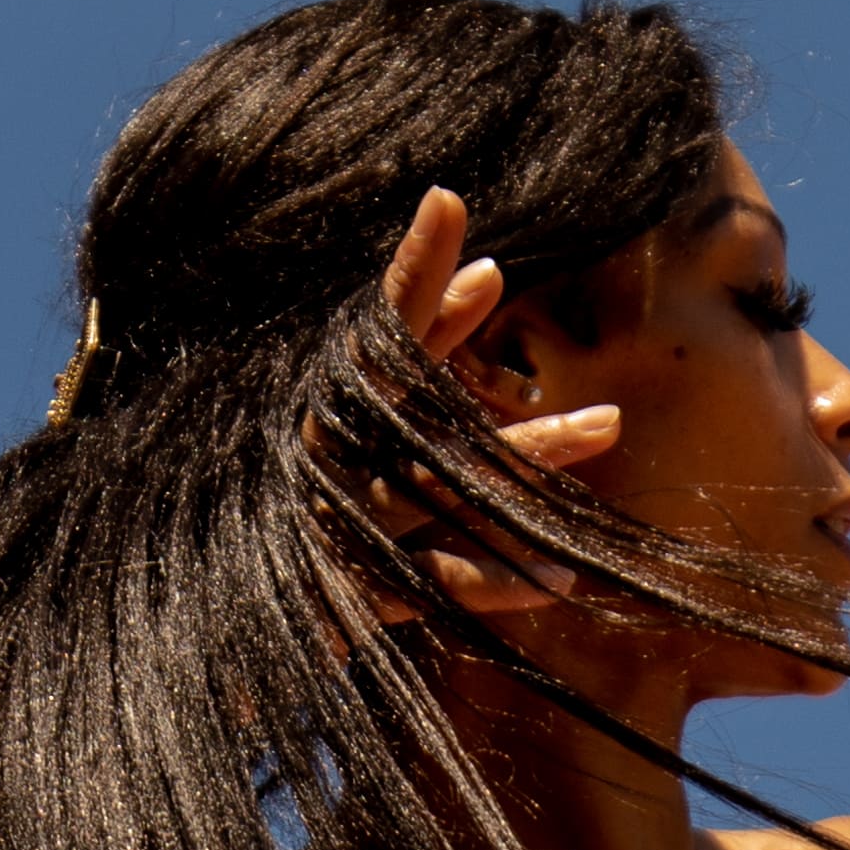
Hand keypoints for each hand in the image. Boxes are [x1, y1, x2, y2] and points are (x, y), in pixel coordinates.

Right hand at [325, 186, 620, 626]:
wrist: (241, 637)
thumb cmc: (306, 545)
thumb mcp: (356, 452)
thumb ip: (414, 374)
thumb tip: (486, 274)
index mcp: (338, 424)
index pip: (381, 339)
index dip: (417, 281)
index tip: (452, 213)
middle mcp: (339, 463)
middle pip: (402, 387)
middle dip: (444, 325)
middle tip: (497, 269)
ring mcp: (350, 526)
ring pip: (445, 481)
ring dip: (528, 453)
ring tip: (608, 422)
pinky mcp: (362, 595)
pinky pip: (441, 584)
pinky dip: (498, 582)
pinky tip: (560, 579)